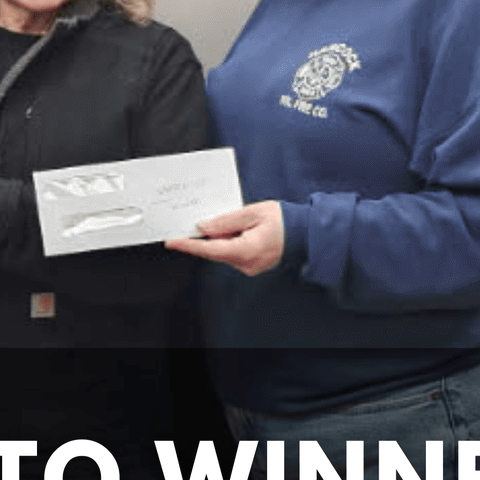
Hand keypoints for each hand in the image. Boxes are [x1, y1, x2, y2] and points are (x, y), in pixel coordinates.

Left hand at [165, 200, 284, 275]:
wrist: (307, 233)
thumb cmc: (284, 220)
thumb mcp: (252, 213)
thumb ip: (226, 221)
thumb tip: (204, 227)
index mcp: (246, 250)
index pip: (209, 249)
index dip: (189, 245)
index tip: (172, 242)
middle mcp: (246, 264)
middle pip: (214, 252)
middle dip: (201, 240)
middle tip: (187, 227)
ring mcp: (250, 267)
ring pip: (223, 253)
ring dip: (216, 240)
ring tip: (220, 223)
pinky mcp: (252, 265)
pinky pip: (232, 254)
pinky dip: (227, 243)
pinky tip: (229, 231)